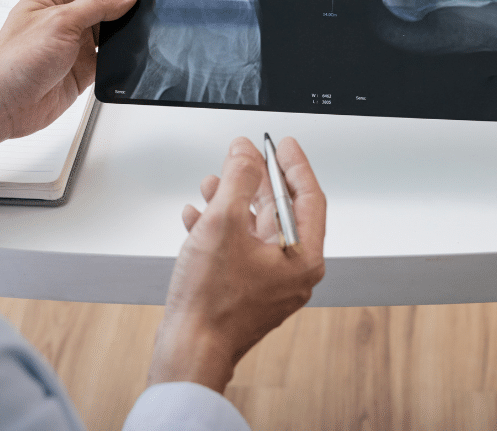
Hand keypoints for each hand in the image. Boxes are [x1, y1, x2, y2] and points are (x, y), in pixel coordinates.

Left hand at [0, 0, 137, 153]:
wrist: (3, 106)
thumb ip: (97, 6)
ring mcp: (76, 40)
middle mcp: (66, 14)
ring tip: (142, 18)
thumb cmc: (12, 62)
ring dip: (126, 22)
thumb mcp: (59, 22)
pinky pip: (113, 53)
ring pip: (112, 23)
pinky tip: (132, 48)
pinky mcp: (86, 65)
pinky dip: (124, 51)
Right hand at [148, 136, 325, 392]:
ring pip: (255, 228)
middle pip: (280, 211)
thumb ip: (238, 181)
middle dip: (255, 180)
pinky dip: (220, 228)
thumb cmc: (211, 304)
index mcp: (303, 258)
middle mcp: (292, 272)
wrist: (187, 351)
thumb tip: (244, 155)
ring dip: (232, 201)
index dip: (294, 165)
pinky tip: (197, 217)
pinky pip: (238, 248)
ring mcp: (268, 283)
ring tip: (211, 183)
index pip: (309, 197)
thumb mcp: (224, 224)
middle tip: (243, 156)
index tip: (284, 144)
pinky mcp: (244, 291)